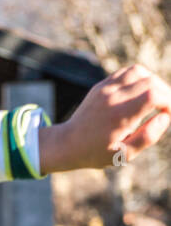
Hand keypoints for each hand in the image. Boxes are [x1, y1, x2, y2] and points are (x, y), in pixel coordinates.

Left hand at [39, 65, 170, 172]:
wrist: (66, 144)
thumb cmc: (95, 152)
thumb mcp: (123, 155)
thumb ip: (148, 137)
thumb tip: (165, 116)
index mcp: (118, 115)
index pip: (153, 95)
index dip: (168, 102)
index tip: (167, 113)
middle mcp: (111, 97)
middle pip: (150, 81)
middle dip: (165, 92)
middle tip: (164, 108)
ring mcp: (104, 88)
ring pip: (138, 71)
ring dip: (152, 82)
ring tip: (154, 99)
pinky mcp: (101, 85)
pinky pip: (126, 72)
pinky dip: (139, 78)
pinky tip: (139, 93)